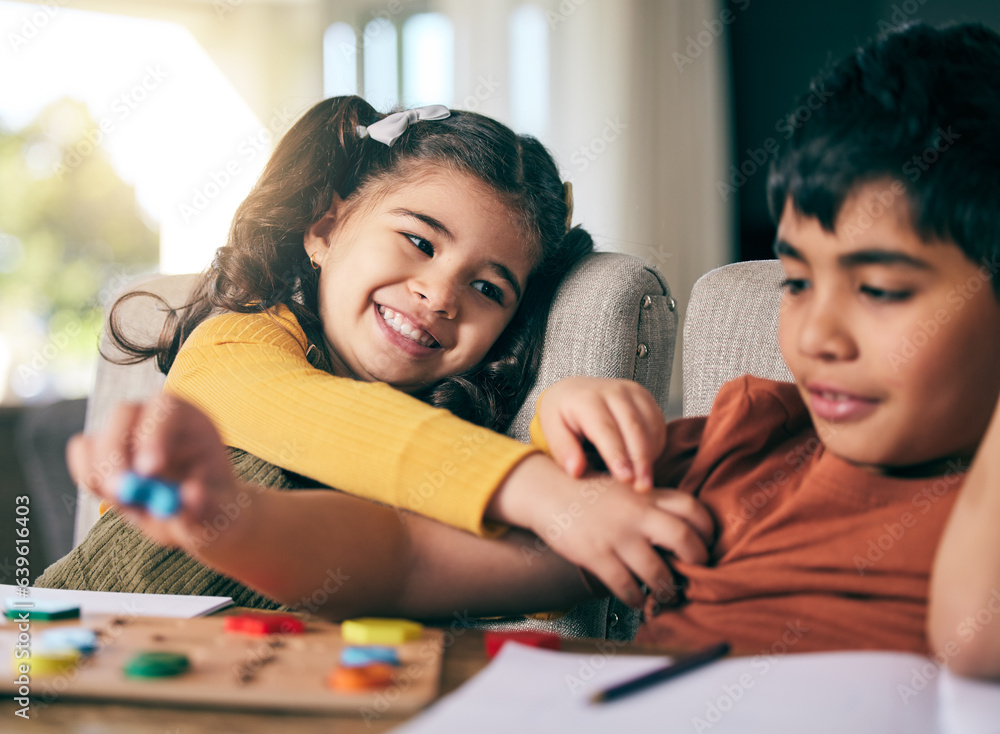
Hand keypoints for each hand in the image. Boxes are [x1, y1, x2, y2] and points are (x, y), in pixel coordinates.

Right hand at [67, 395, 245, 555]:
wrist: (201, 515)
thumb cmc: (215, 507)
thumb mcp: (219, 511)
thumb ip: (206, 504)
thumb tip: (190, 495)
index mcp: (190, 418)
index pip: (166, 407)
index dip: (154, 434)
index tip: (151, 470)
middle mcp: (154, 416)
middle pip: (124, 414)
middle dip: (117, 453)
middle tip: (121, 494)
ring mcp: (124, 431)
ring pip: (97, 440)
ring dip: (104, 476)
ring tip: (137, 508)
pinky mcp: (101, 451)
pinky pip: (82, 456)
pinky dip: (91, 481)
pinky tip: (121, 502)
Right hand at [489, 455, 714, 605]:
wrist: (548, 491)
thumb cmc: (590, 492)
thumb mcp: (626, 485)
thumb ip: (652, 502)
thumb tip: (683, 529)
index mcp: (647, 493)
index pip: (693, 509)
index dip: (708, 531)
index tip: (707, 544)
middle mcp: (637, 513)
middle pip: (685, 539)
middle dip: (696, 562)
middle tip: (694, 572)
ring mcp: (617, 535)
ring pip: (658, 572)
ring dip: (667, 589)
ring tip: (667, 594)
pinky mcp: (596, 554)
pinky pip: (626, 586)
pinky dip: (636, 599)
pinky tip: (636, 599)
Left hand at [537, 377, 666, 490]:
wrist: (574, 391)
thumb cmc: (563, 416)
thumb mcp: (552, 430)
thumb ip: (563, 450)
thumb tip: (576, 471)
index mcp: (587, 399)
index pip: (606, 429)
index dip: (617, 455)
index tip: (625, 479)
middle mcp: (613, 390)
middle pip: (634, 428)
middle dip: (640, 460)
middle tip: (642, 487)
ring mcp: (633, 392)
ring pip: (650, 426)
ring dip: (650, 455)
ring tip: (644, 482)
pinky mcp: (646, 398)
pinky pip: (658, 424)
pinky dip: (655, 446)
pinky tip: (645, 464)